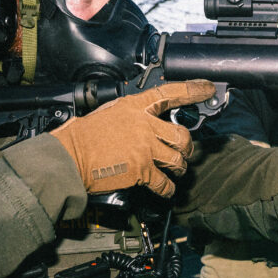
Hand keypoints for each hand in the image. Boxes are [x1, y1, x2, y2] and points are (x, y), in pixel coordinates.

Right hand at [51, 80, 215, 197]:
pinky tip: (166, 189)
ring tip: (175, 170)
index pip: (170, 93)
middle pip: (182, 134)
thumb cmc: (82, 137)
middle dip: (186, 146)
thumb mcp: (109, 112)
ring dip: (179, 167)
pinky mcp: (142, 171)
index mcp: (135, 107)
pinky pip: (165, 182)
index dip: (193, 90)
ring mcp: (145, 149)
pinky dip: (168, 189)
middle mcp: (144, 126)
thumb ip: (132, 115)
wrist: (68, 158)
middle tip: (183, 151)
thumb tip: (147, 122)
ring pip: (178, 159)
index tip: (208, 88)